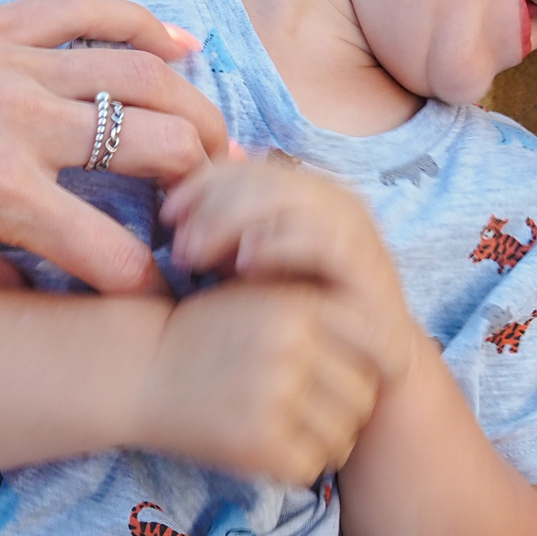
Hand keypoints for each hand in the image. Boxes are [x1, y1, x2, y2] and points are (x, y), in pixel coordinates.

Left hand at [0, 0, 232, 296]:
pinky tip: (179, 44)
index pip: (110, 254)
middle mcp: (25, 124)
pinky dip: (141, 23)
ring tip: (221, 143)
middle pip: (157, 149)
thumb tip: (32, 286)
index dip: (146, 289)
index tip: (161, 303)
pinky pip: (87, 13)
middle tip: (217, 212)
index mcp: (1, 194)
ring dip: (196, 109)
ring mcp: (15, 64)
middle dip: (204, 187)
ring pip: (141, 75)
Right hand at [134, 279, 396, 482]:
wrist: (138, 368)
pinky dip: (298, 465)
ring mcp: (275, 394)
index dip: (385, 362)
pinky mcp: (257, 440)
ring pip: (343, 435)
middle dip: (347, 406)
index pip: (376, 339)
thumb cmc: (205, 334)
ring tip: (293, 430)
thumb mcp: (261, 298)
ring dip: (327, 441)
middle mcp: (292, 345)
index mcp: (298, 304)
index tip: (384, 375)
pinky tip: (272, 449)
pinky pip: (311, 465)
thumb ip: (319, 313)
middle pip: (364, 393)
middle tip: (317, 409)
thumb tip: (398, 347)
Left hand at [163, 157, 418, 386]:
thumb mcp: (255, 271)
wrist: (370, 370)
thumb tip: (174, 207)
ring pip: (287, 198)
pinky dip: (279, 243)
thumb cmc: (304, 319)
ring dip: (234, 220)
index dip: (202, 182)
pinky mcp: (366, 262)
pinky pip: (319, 237)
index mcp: (305, 193)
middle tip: (178, 243)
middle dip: (211, 203)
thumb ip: (225, 237)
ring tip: (198, 254)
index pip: (247, 165)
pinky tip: (243, 262)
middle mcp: (332, 200)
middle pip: (262, 176)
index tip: (166, 214)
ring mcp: (353, 228)